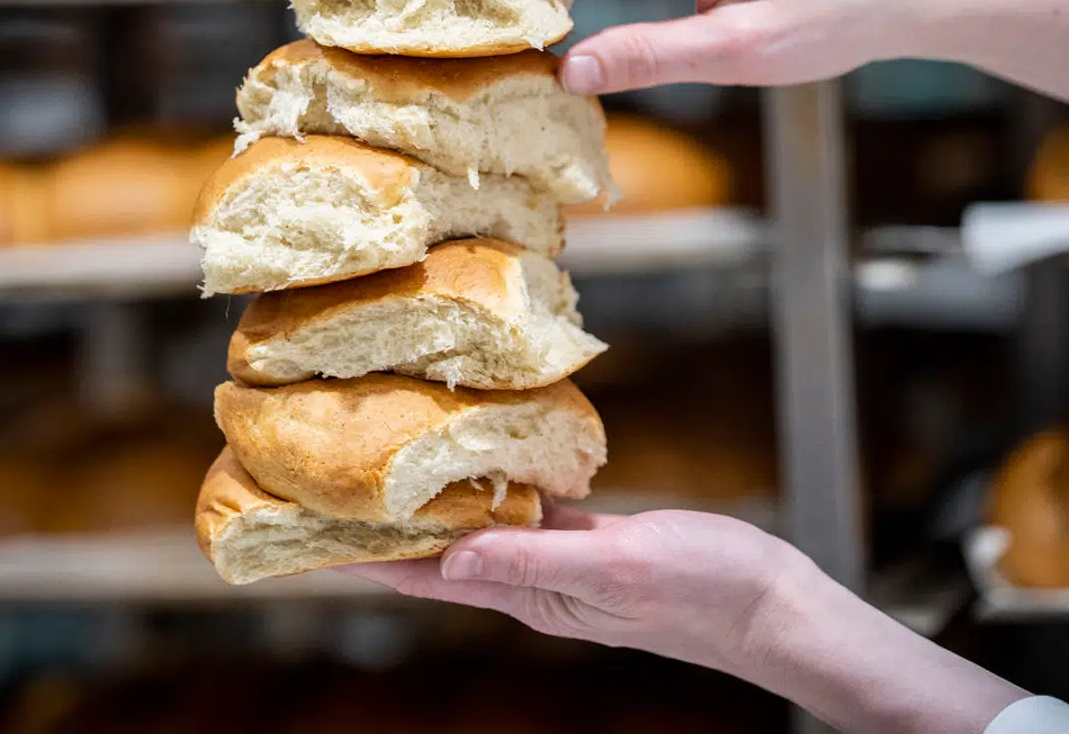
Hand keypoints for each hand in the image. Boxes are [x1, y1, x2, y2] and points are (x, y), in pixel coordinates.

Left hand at [343, 501, 1026, 733]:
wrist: (772, 605)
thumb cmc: (705, 589)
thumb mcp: (620, 569)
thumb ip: (536, 561)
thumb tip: (451, 560)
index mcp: (529, 591)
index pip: (421, 574)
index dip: (356, 556)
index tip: (296, 534)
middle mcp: (531, 579)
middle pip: (431, 553)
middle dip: (374, 527)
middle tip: (316, 490)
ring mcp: (560, 560)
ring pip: (471, 529)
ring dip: (422, 506)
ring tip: (374, 470)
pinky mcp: (590, 540)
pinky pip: (520, 512)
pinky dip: (486, 489)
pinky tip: (477, 463)